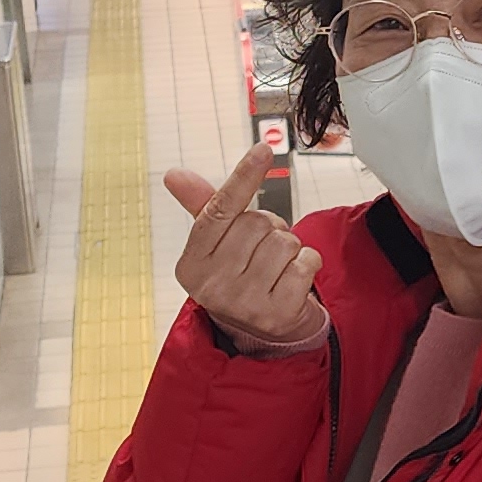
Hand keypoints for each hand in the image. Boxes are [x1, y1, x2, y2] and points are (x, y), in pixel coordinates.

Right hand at [165, 141, 326, 351]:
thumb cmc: (239, 275)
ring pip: (284, 242)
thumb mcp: (217, 245)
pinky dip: (308, 265)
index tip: (264, 148)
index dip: (243, 177)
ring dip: (290, 248)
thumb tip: (173, 174)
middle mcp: (212, 286)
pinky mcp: (278, 314)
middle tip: (263, 250)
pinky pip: (306, 263)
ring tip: (277, 267)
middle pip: (258, 223)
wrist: (263, 333)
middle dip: (270, 228)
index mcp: (192, 264)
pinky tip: (293, 281)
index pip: (219, 210)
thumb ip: (204, 207)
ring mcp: (244, 303)